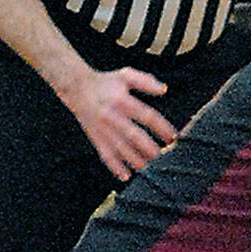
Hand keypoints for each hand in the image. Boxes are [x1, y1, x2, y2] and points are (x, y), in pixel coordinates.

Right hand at [60, 67, 177, 180]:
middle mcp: (112, 117)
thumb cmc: (105, 82)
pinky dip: (115, 167)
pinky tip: (126, 176)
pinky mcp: (95, 138)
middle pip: (134, 135)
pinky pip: (105, 155)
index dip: (161, 127)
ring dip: (135, 160)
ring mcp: (103, 129)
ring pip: (120, 149)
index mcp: (123, 101)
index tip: (173, 136)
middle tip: (163, 156)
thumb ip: (146, 81)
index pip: (147, 116)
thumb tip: (164, 89)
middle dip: (149, 148)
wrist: (76, 87)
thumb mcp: (126, 75)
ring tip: (149, 169)